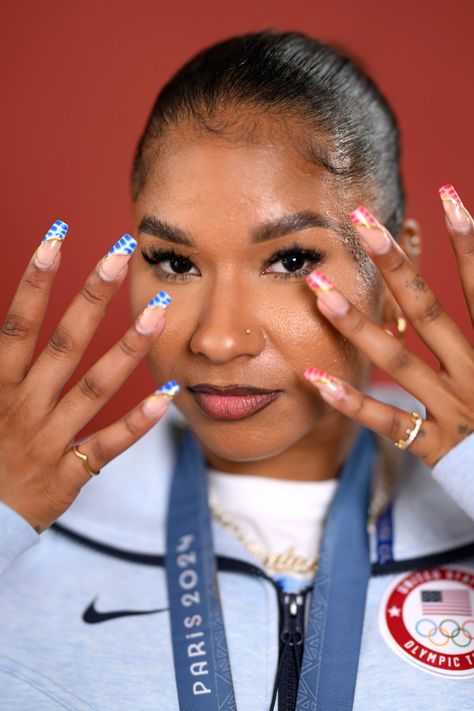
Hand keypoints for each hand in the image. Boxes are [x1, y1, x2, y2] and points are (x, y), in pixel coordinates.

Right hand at [0, 222, 177, 532]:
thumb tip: (8, 323)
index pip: (17, 323)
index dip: (36, 278)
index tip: (58, 235)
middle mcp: (22, 406)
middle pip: (62, 343)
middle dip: (90, 296)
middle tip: (119, 254)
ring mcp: (47, 439)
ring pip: (92, 388)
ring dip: (126, 349)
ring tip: (157, 312)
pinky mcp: (68, 473)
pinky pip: (107, 445)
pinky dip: (137, 422)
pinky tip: (168, 396)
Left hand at [304, 184, 473, 468]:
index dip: (468, 243)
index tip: (446, 196)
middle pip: (429, 312)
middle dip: (395, 266)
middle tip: (360, 222)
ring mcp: (454, 411)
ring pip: (399, 361)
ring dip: (357, 324)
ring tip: (318, 291)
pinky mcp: (437, 446)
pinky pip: (390, 423)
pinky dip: (353, 402)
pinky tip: (316, 379)